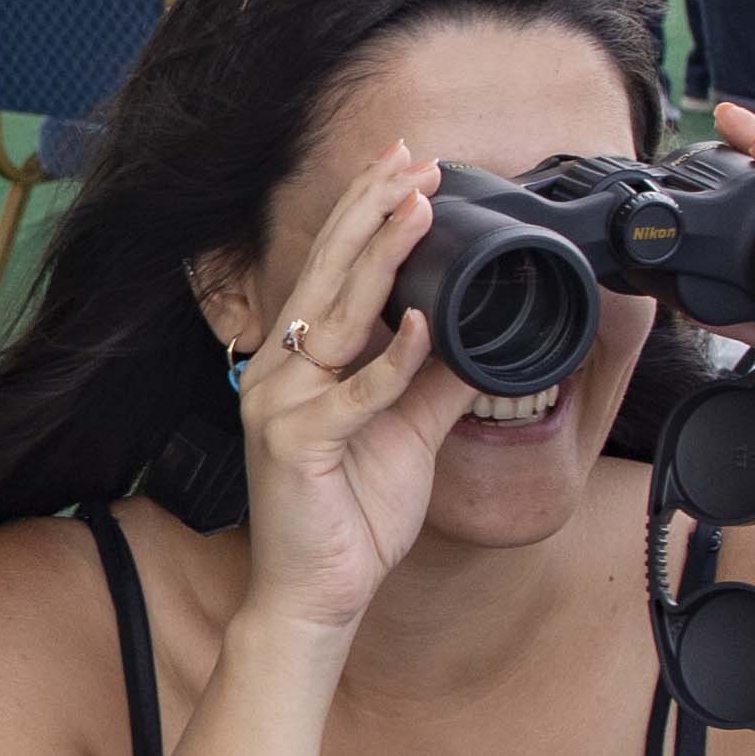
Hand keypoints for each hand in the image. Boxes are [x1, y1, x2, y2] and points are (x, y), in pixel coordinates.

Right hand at [223, 146, 450, 640]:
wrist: (316, 596)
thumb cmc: (349, 518)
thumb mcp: (408, 435)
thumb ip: (434, 383)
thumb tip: (474, 337)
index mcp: (301, 362)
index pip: (334, 271)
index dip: (367, 216)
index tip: (406, 168)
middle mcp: (281, 371)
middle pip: (329, 272)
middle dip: (372, 210)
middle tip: (410, 159)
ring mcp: (280, 404)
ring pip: (338, 316)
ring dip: (381, 257)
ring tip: (417, 208)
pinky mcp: (295, 444)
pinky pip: (354, 395)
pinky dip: (391, 361)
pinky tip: (423, 325)